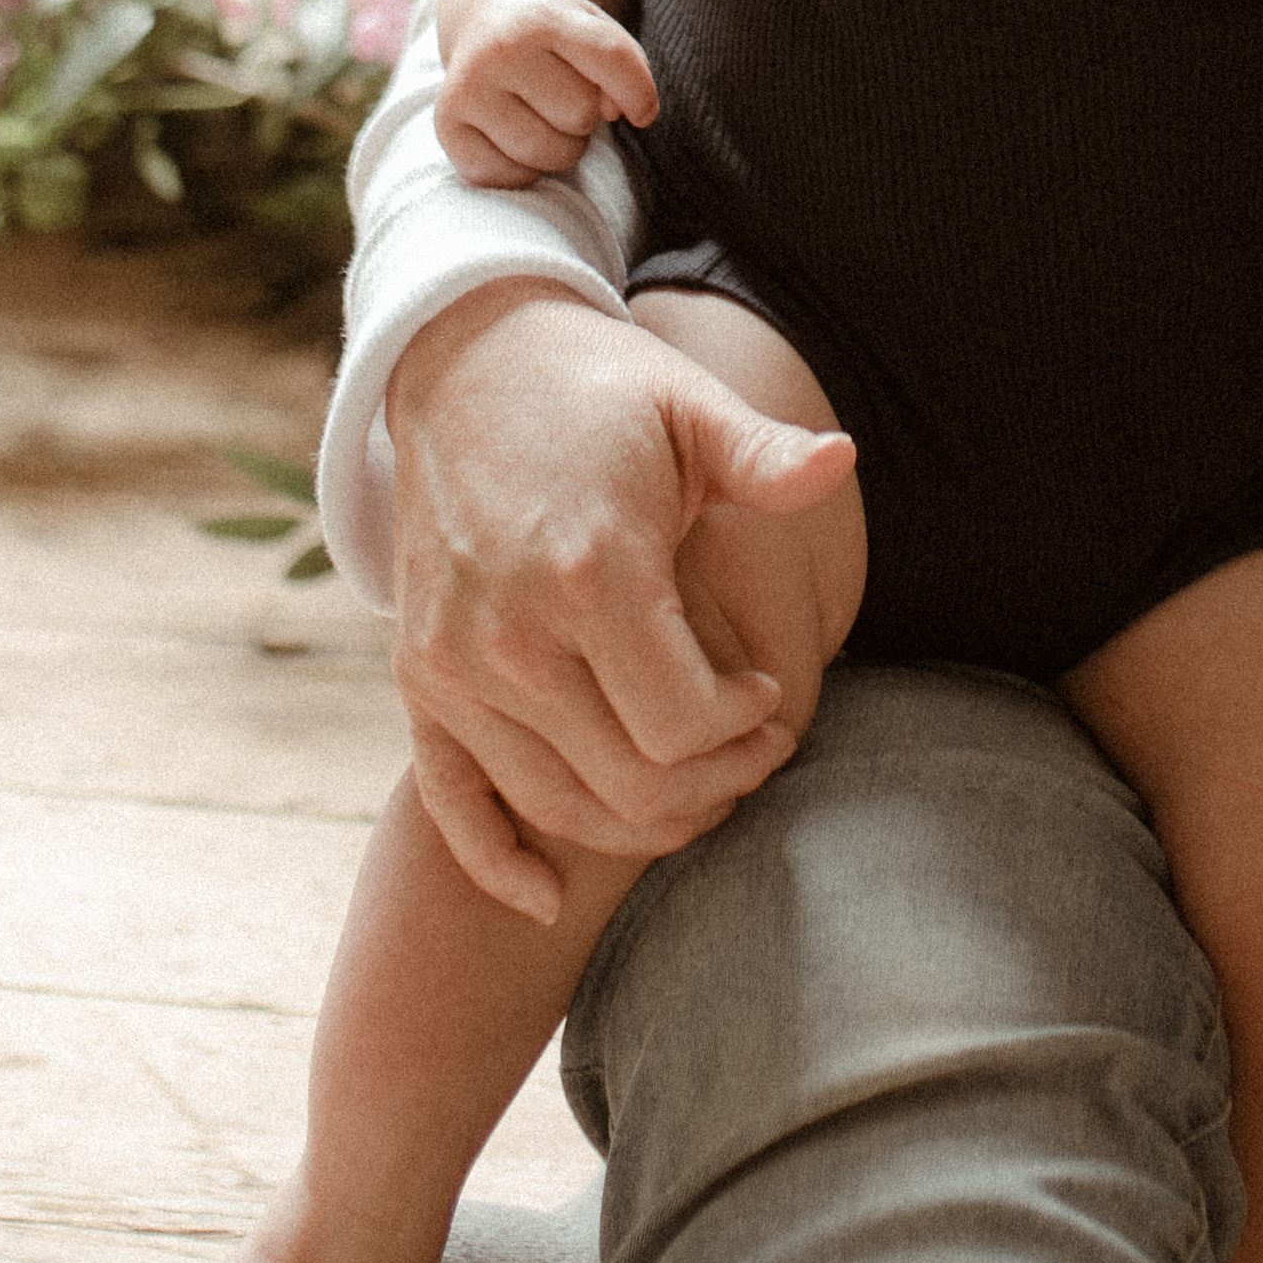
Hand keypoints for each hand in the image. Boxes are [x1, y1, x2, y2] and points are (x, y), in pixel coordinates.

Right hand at [380, 283, 857, 917]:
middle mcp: (510, 635)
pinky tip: (550, 897)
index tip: (766, 694)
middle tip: (751, 748)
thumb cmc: (601, 391)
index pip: (683, 726)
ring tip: (694, 778)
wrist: (466, 364)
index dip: (745, 729)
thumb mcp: (688, 406)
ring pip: (559, 807)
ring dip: (638, 822)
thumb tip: (844, 459)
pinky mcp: (418, 681)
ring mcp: (453, 666)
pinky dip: (499, 864)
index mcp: (590, 573)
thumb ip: (765, 455)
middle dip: (712, 783)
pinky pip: (453, 806)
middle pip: (630, 784)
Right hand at [439, 0, 654, 185]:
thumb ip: (623, 67)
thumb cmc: (555, 41)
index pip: (612, 59)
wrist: (487, 25)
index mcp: (543, 15)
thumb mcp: (594, 32)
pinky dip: (523, 169)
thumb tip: (612, 112)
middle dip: (585, 117)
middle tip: (561, 97)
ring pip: (548, 153)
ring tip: (541, 117)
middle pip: (581, 114)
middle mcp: (499, 48)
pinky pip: (509, 176)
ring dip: (559, 147)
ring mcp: (467, 87)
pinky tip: (512, 137)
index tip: (642, 112)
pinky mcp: (447, 126)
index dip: (639, 94)